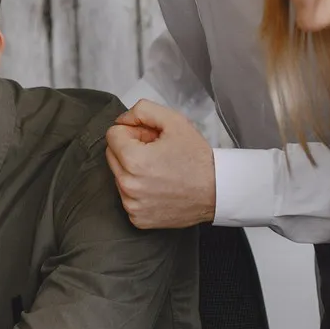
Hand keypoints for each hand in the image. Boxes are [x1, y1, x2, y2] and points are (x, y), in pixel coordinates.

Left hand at [105, 100, 214, 228]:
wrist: (217, 191)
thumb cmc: (197, 159)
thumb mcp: (175, 122)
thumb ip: (143, 110)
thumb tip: (122, 120)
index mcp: (133, 159)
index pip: (112, 134)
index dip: (133, 132)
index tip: (150, 138)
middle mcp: (128, 184)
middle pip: (112, 154)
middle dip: (130, 149)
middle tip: (156, 153)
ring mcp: (131, 204)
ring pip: (118, 176)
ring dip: (132, 170)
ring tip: (160, 170)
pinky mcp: (137, 218)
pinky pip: (127, 197)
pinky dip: (139, 190)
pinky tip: (158, 187)